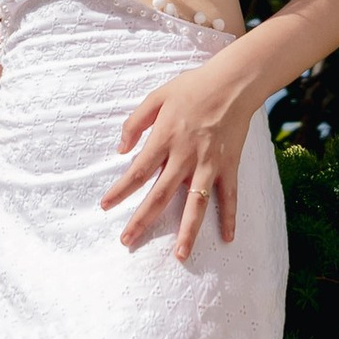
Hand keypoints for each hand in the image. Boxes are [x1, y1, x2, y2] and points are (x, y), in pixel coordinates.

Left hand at [101, 61, 261, 261]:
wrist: (233, 83)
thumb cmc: (193, 87)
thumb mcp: (157, 96)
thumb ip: (136, 122)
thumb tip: (120, 149)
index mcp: (164, 139)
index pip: (137, 172)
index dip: (120, 191)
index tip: (105, 206)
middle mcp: (185, 156)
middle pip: (160, 195)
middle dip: (143, 220)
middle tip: (128, 241)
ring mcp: (209, 164)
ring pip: (196, 204)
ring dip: (188, 231)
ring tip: (180, 255)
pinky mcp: (229, 166)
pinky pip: (229, 196)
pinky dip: (229, 217)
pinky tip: (228, 238)